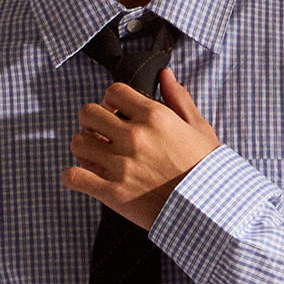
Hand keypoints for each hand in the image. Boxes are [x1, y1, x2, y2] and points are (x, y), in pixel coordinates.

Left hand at [65, 70, 219, 229]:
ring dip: (83, 147)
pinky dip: (74, 177)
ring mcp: (121, 165)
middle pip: (88, 113)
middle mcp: (134, 137)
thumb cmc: (206, 168)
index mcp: (154, 117)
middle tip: (101, 134)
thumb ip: (179, 98)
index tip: (115, 112)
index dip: (110, 100)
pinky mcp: (113, 192)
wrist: (209, 209)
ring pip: (78, 143)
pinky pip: (74, 178)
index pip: (113, 92)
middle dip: (91, 121)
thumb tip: (165, 73)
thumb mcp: (199, 128)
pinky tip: (85, 178)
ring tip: (96, 156)